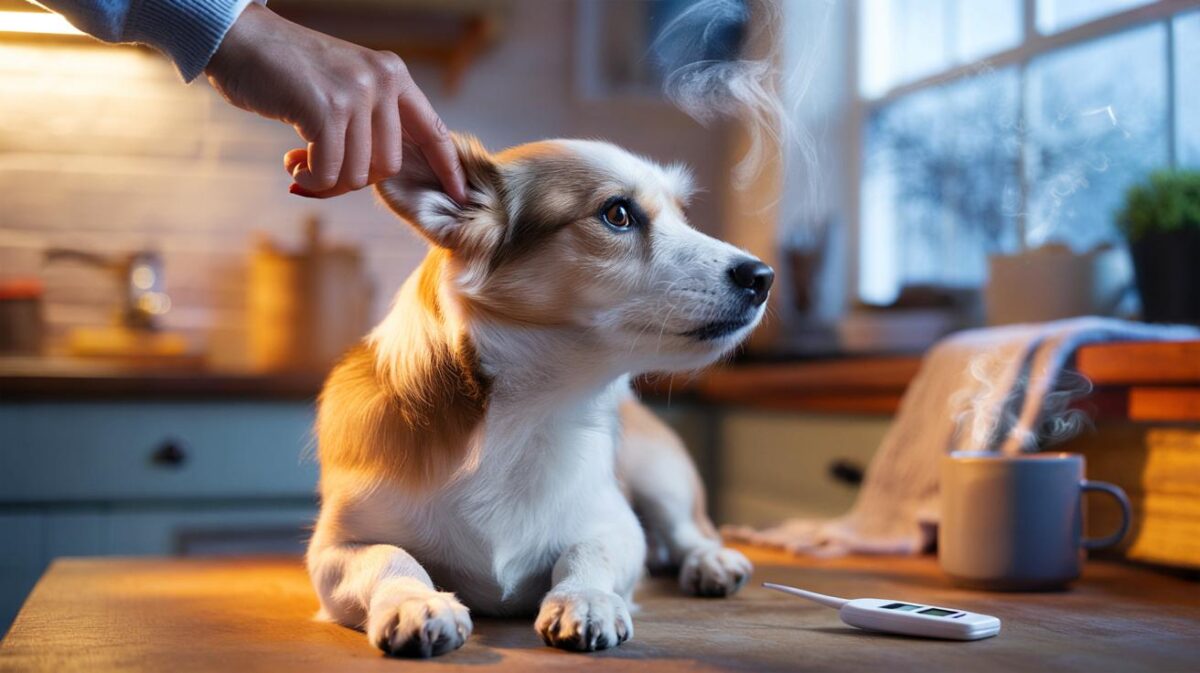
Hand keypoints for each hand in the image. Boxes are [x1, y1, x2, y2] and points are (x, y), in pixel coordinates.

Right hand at [204, 4, 465, 200]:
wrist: (238, 39)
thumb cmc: (285, 72)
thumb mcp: (342, 87)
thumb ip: (368, 120)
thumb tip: (380, 173)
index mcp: (393, 76)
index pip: (434, 130)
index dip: (447, 168)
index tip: (461, 196)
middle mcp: (383, 81)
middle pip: (388, 167)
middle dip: (353, 179)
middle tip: (319, 169)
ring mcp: (357, 94)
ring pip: (358, 174)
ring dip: (326, 181)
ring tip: (299, 160)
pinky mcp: (327, 109)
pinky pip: (329, 172)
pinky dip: (311, 180)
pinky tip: (292, 163)